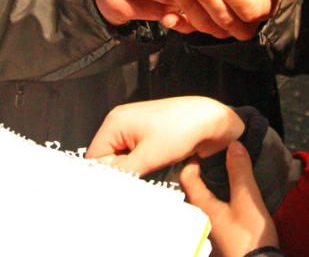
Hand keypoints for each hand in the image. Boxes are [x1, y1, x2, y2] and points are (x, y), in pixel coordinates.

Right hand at [85, 97, 244, 174]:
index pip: (95, 158)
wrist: (214, 120)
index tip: (119, 187)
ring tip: (151, 172)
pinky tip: (157, 168)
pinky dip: (145, 166)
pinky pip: (138, 158)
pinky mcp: (150, 137)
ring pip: (124, 161)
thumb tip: (105, 187)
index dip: (106, 176)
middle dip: (122, 174)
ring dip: (136, 171)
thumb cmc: (184, 128)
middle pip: (109, 160)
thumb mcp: (149, 156)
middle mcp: (122, 123)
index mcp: (115, 122)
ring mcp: (137, 130)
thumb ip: (122, 173)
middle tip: (138, 181)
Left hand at [161, 0, 301, 39]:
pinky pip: (189, 29)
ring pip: (204, 22)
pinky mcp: (201, 26)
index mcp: (259, 11)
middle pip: (222, 17)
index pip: (246, 8)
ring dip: (187, 3)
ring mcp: (219, 28)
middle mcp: (240, 25)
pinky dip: (177, 23)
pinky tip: (167, 16)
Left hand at [180, 141, 277, 256]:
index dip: (194, 159)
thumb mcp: (247, 200)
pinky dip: (218, 196)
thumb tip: (233, 145)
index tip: (207, 147)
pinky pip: (213, 208)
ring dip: (211, 183)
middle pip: (193, 187)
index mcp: (202, 206)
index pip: (186, 176)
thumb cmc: (249, 237)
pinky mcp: (220, 232)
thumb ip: (240, 172)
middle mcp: (200, 216)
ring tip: (227, 170)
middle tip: (218, 155)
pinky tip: (232, 193)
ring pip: (204, 198)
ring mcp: (209, 226)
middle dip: (203, 170)